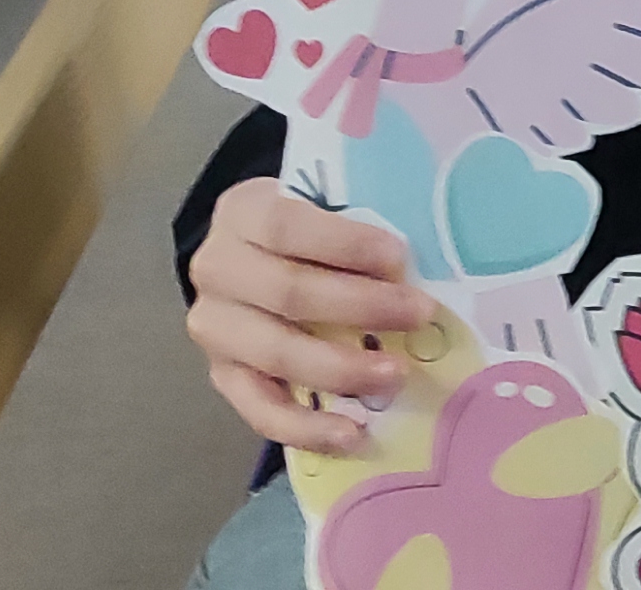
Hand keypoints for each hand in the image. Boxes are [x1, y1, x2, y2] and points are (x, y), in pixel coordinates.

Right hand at [186, 177, 432, 452]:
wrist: (255, 260)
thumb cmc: (309, 232)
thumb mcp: (326, 206)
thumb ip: (360, 223)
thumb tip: (426, 262)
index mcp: (242, 212)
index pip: (287, 226)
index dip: (345, 243)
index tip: (399, 256)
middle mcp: (217, 270)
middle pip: (287, 292)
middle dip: (361, 306)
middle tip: (419, 314)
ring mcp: (215, 329)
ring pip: (276, 354)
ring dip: (342, 369)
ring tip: (396, 375)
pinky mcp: (223, 376)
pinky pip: (260, 410)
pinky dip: (308, 427)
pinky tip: (352, 434)